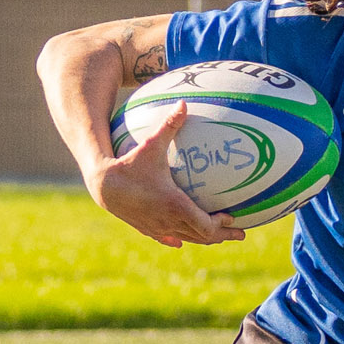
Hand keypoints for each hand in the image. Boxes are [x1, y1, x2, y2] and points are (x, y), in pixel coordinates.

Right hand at [89, 104, 244, 247]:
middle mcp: (168, 221)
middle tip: (240, 233)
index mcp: (175, 205)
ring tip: (220, 236)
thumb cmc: (129, 163)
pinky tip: (181, 241)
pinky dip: (180, 239)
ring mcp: (157, 227)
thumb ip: (170, 125)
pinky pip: (168, 239)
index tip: (231, 216)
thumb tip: (184, 103)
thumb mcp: (152, 144)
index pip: (206, 225)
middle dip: (223, 235)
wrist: (102, 184)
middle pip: (202, 237)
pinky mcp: (146, 229)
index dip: (221, 224)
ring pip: (188, 240)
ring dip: (205, 239)